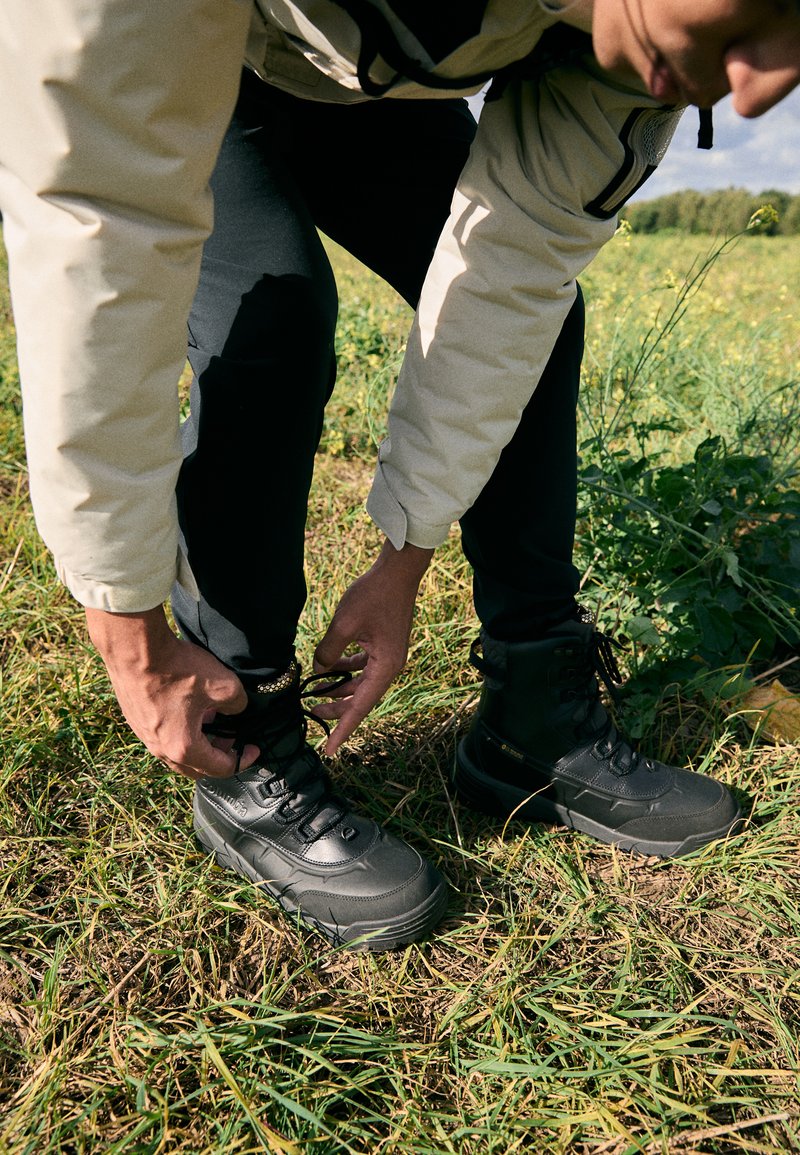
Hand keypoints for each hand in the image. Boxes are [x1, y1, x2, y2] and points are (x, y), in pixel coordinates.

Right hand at [85, 605, 259, 780]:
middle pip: (196, 768)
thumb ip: (238, 704)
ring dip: (199, 743)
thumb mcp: (223, 685)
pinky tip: (188, 707)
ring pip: (178, 753)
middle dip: (219, 756)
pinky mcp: (136, 721)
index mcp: (184, 748)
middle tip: (232, 737)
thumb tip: (234, 709)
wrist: (134, 650)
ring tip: (212, 718)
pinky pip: (163, 738)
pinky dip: (181, 732)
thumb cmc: (177, 669)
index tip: (253, 748)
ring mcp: (145, 737)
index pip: (220, 768)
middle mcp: (161, 749)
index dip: (242, 760)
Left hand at [312, 540, 433, 754]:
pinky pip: (362, 667)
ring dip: (339, 689)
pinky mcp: (382, 646)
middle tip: (312, 715)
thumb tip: (318, 671)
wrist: (397, 572)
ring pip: (360, 683)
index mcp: (385, 667)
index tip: (330, 750)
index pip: (360, 707)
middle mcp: (389, 667)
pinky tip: (328, 669)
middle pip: (360, 698)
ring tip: (314, 693)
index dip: (343, 729)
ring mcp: (387, 657)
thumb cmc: (374, 595)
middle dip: (337, 708)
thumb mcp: (344, 624)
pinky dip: (345, 671)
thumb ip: (328, 652)